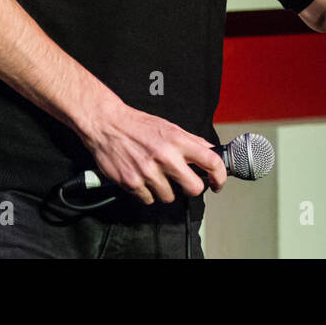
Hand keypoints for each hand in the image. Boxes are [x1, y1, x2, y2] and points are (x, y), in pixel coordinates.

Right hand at [78, 100, 227, 204]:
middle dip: (191, 188)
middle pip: (194, 188)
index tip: (217, 183)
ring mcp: (148, 172)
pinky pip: (149, 199)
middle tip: (184, 182)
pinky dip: (147, 193)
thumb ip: (191, 140)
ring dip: (165, 190)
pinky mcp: (132, 183)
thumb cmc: (137, 125)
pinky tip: (142, 178)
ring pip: (170, 197)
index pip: (211, 162)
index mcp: (177, 141)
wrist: (106, 124)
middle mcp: (165, 157)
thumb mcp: (168, 127)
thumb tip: (210, 151)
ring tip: (155, 175)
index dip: (219, 176)